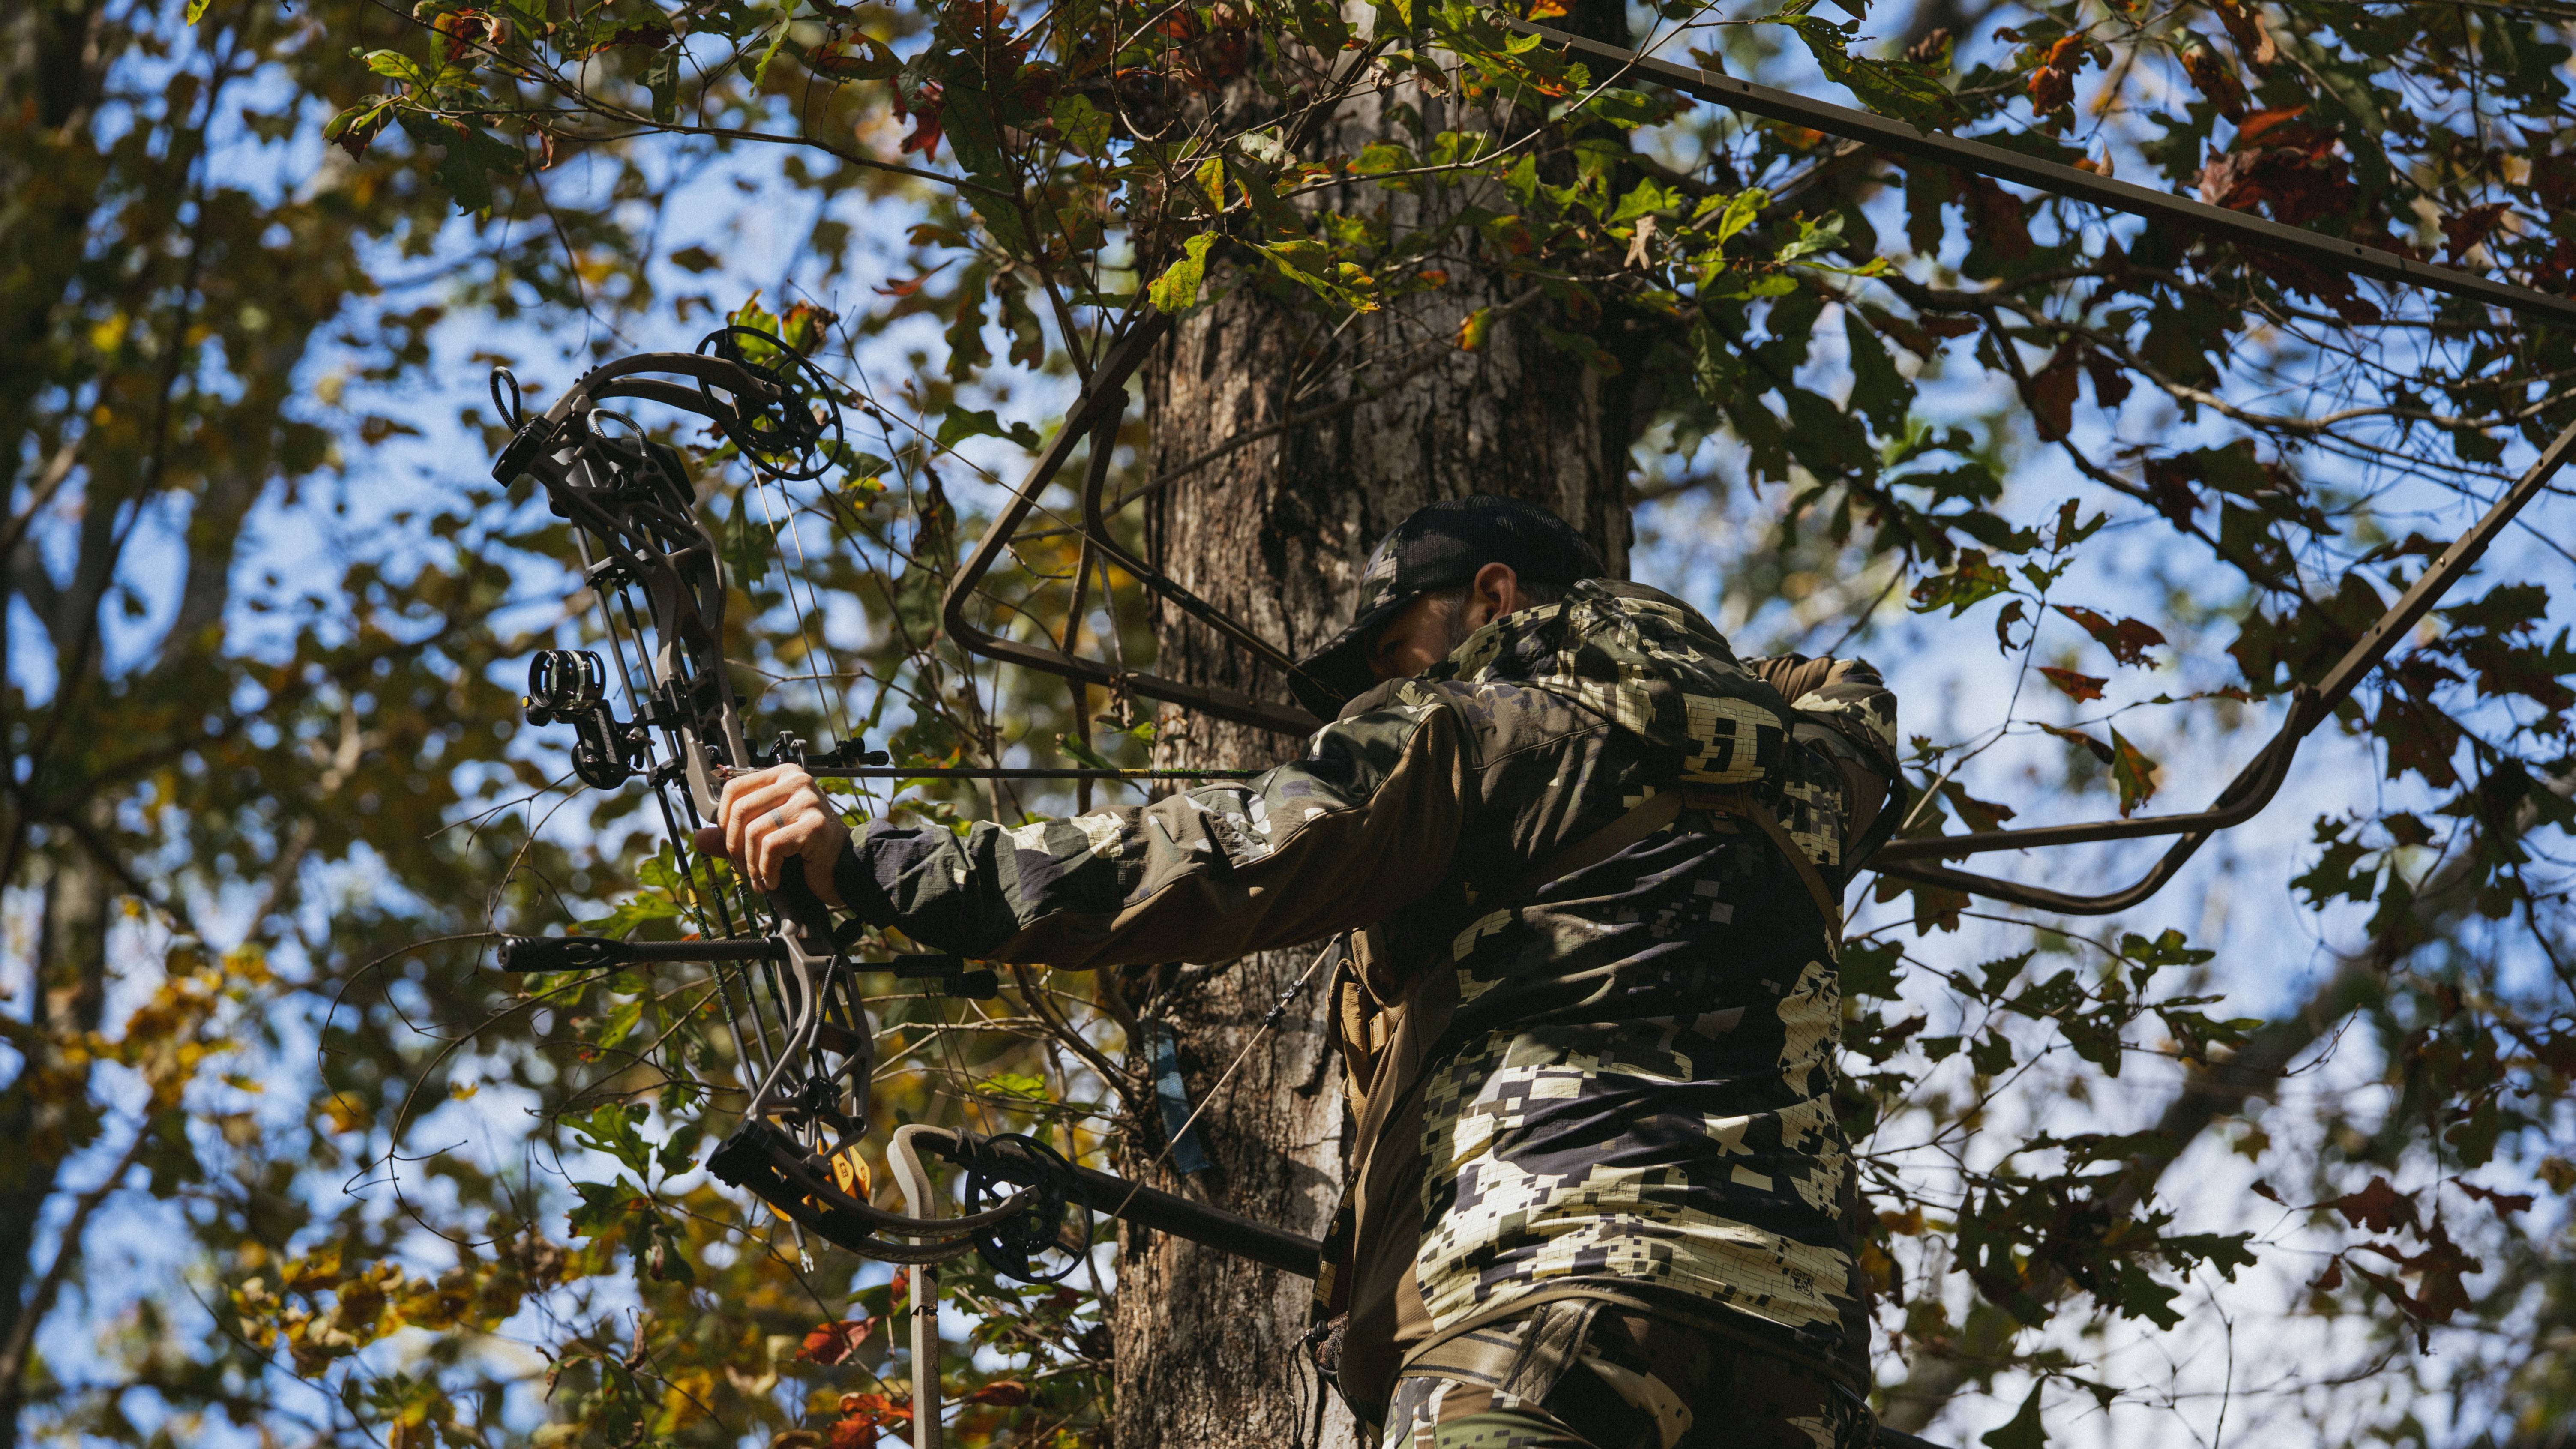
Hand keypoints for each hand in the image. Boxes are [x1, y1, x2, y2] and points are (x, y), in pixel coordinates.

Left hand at [693, 764, 849, 905]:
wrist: (848, 868)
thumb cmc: (809, 852)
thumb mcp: (767, 838)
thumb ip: (735, 836)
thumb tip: (699, 837)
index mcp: (783, 777)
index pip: (733, 788)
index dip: (722, 820)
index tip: (729, 844)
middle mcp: (796, 782)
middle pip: (740, 810)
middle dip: (734, 848)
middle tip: (744, 868)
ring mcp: (807, 802)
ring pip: (754, 831)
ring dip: (751, 865)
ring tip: (761, 879)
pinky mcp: (813, 825)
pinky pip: (771, 847)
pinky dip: (766, 870)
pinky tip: (774, 881)